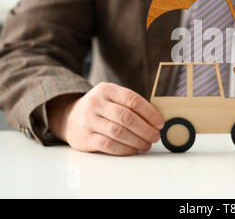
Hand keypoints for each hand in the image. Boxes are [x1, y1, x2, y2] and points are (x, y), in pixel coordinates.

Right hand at [47, 83, 164, 155]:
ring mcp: (88, 120)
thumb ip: (130, 104)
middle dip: (146, 129)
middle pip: (127, 117)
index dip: (150, 113)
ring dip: (137, 141)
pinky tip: (133, 150)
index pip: (133, 100)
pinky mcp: (85, 138)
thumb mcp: (112, 98)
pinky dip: (125, 149)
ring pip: (119, 132)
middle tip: (155, 136)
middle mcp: (96, 103)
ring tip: (146, 145)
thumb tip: (157, 120)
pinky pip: (109, 145)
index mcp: (106, 89)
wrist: (69, 117)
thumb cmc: (100, 108)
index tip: (160, 123)